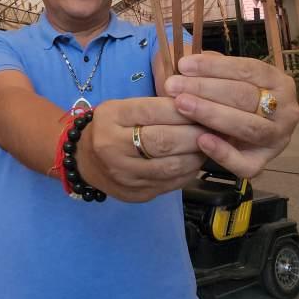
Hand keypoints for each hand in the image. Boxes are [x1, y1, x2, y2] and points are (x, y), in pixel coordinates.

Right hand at [75, 97, 207, 202]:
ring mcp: (124, 175)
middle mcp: (112, 147)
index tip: (205, 106)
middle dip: (195, 134)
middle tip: (215, 127)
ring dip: (197, 155)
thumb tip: (198, 104)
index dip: (183, 109)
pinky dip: (190, 171)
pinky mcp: (135, 194)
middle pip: (164, 141)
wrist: (84, 161)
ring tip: (211, 145)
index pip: (153, 110)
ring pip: (171, 166)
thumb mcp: (123, 107)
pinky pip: (171, 183)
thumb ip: (155, 105)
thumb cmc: (111, 127)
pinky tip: (196, 161)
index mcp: (110, 117)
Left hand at [164, 54, 298, 179]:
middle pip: (245, 96)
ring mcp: (278, 138)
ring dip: (212, 115)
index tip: (184, 65)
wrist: (239, 131)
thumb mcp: (226, 78)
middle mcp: (286, 110)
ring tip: (181, 105)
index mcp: (278, 81)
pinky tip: (202, 140)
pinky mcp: (263, 163)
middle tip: (173, 86)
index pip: (248, 69)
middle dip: (206, 89)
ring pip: (248, 126)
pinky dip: (223, 152)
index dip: (214, 67)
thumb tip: (187, 65)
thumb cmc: (230, 98)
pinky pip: (246, 164)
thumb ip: (212, 70)